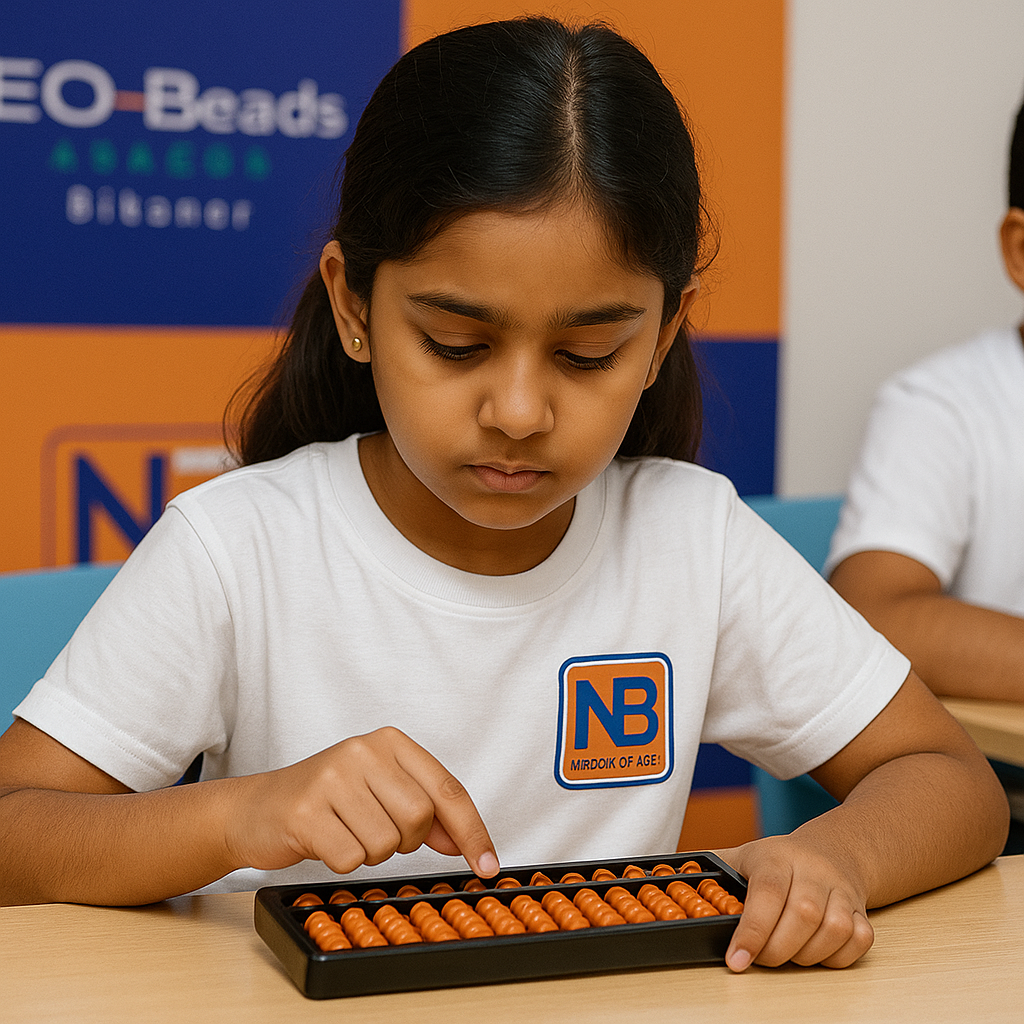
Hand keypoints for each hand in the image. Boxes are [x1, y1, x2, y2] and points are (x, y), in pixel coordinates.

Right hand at [222, 726, 498, 878]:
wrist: (256, 808)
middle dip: (404, 842)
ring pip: (386, 843)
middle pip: (419, 819)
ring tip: (344, 831)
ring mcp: (333, 778)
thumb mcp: (379, 793)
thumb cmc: (326, 802)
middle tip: (374, 832)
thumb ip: (425, 811)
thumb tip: (465, 842)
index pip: (447, 790)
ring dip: (370, 852)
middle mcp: (363, 751)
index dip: (472, 831)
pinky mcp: (306, 810)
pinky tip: (324, 841)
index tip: (488, 864)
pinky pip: (351, 859)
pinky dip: (342, 862)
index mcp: (389, 742)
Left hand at [715, 834, 873, 970]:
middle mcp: (812, 870)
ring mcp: (841, 891)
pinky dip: (838, 957)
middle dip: (777, 949)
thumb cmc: (779, 861)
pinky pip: (859, 940)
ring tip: (786, 955)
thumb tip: (671, 879)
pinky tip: (816, 953)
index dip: (751, 930)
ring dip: (807, 955)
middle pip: (802, 914)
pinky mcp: (863, 911)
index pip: (767, 893)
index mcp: (776, 857)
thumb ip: (713, 870)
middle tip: (759, 960)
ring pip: (835, 929)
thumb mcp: (743, 856)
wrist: (834, 850)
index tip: (736, 960)